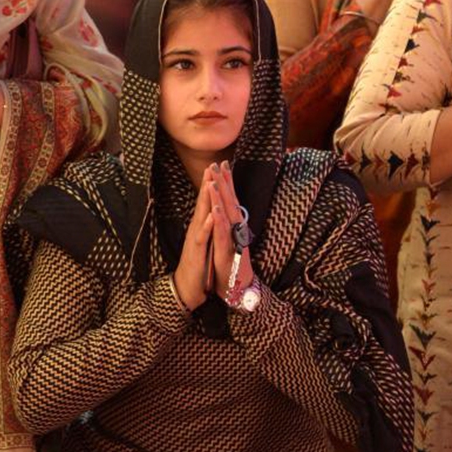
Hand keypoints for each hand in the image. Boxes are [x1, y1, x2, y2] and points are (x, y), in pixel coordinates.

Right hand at [172, 166, 215, 310]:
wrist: (187, 286)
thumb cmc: (199, 264)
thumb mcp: (206, 242)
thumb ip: (209, 227)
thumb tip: (214, 212)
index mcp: (202, 226)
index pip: (208, 202)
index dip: (212, 184)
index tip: (218, 167)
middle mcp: (197, 229)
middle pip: (203, 203)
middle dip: (208, 184)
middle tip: (212, 165)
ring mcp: (196, 240)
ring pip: (201, 216)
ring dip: (206, 200)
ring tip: (210, 184)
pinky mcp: (197, 252)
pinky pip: (202, 237)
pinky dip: (207, 226)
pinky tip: (211, 216)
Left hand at [208, 161, 252, 301]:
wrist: (237, 289)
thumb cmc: (231, 264)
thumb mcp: (230, 240)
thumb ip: (229, 224)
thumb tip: (229, 208)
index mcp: (234, 226)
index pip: (230, 199)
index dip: (227, 181)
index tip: (223, 163)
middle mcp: (236, 229)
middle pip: (230, 201)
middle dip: (224, 182)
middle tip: (219, 162)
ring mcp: (233, 240)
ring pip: (227, 214)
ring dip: (221, 196)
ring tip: (214, 180)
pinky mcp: (228, 252)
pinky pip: (223, 234)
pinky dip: (219, 220)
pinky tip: (215, 209)